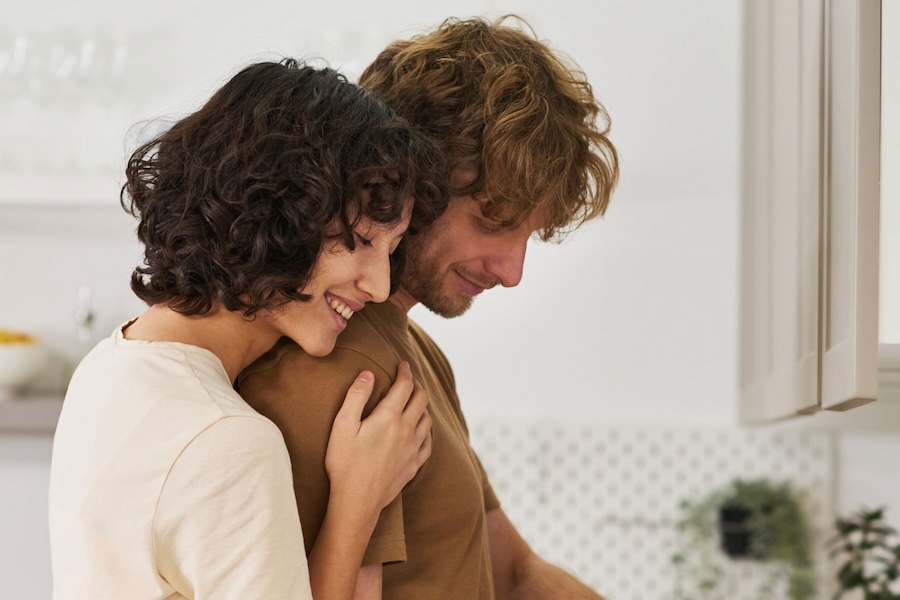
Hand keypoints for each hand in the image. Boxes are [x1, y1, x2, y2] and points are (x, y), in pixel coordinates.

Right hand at [325, 361, 431, 516]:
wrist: (356, 501)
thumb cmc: (344, 463)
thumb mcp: (342, 425)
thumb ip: (356, 396)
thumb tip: (368, 374)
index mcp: (389, 417)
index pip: (404, 386)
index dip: (405, 371)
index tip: (403, 364)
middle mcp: (406, 430)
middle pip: (421, 399)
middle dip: (417, 385)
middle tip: (409, 379)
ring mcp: (413, 449)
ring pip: (427, 420)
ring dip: (423, 406)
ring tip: (415, 401)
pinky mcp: (413, 466)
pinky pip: (428, 442)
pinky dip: (427, 430)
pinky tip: (421, 430)